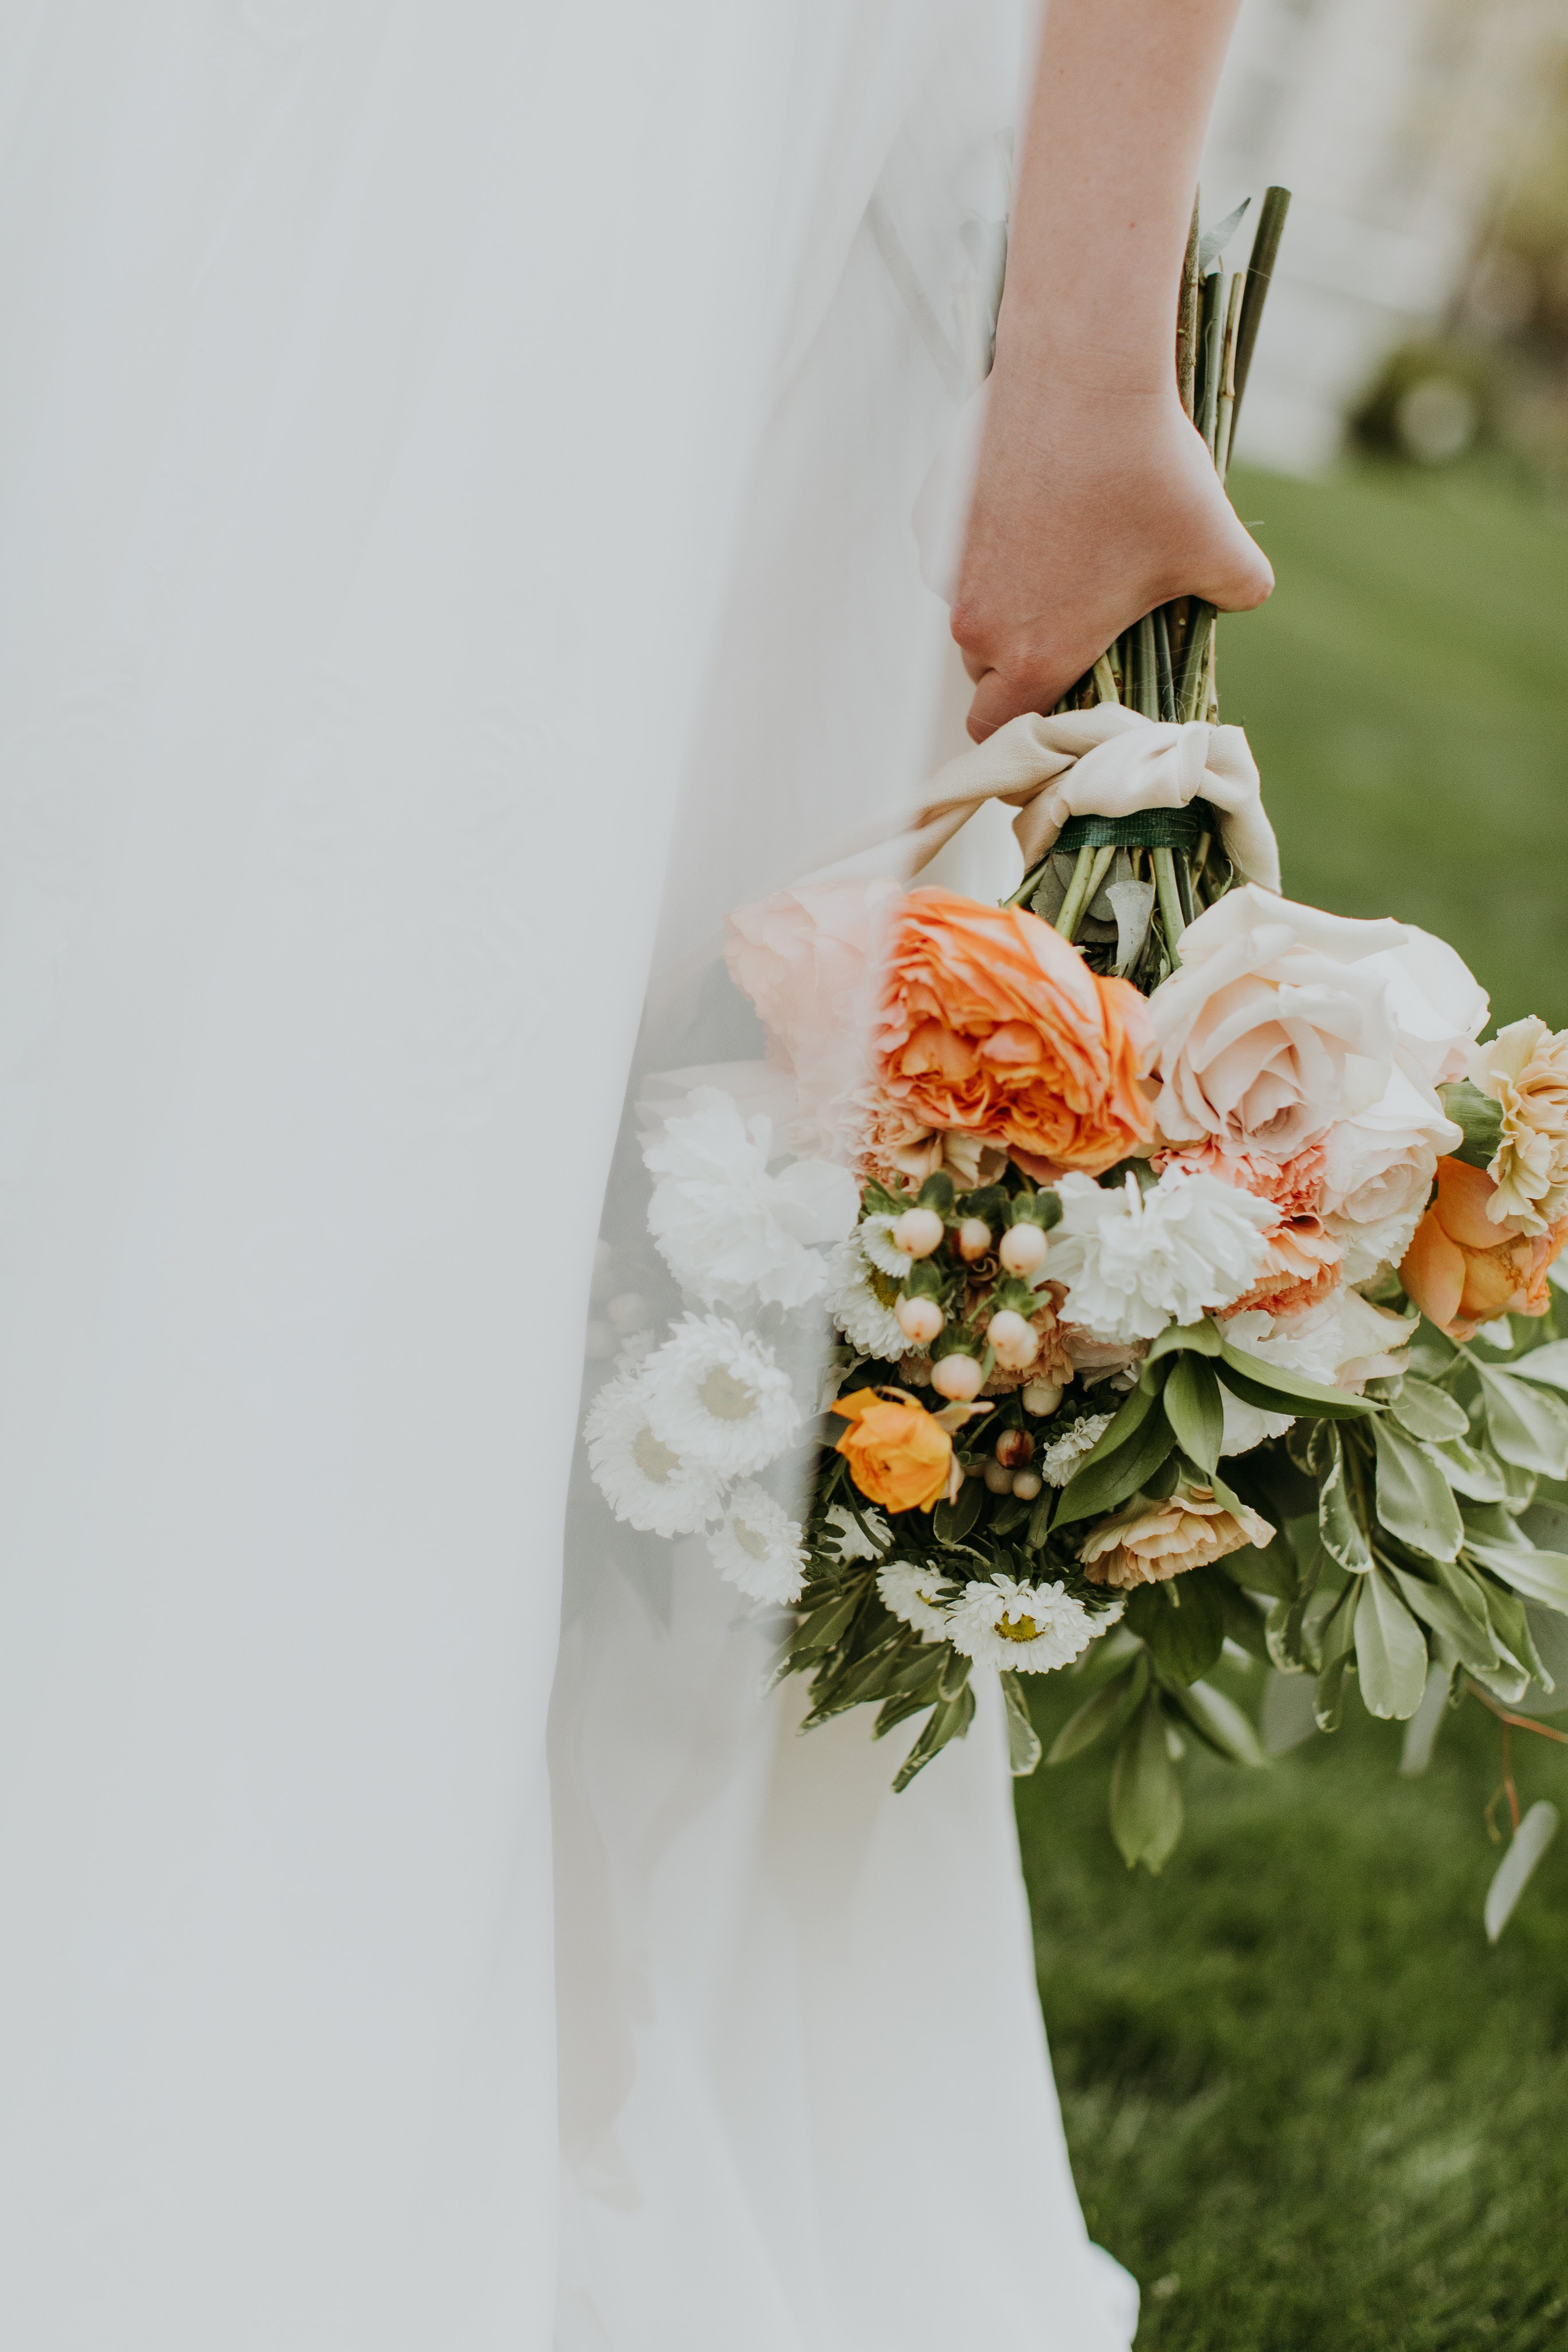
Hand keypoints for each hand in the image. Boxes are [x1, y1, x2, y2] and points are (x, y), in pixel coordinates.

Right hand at [951, 367, 1273, 741]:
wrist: (1083, 369)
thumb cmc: (1149, 469)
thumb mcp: (1218, 544)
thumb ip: (1238, 590)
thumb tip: (1242, 595)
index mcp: (1037, 656)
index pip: (1001, 732)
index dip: (1029, 731)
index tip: (1055, 709)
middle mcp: (978, 623)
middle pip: (986, 673)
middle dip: (1020, 660)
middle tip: (1072, 619)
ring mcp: (947, 567)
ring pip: (971, 609)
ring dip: (1002, 597)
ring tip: (1057, 546)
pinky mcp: (932, 513)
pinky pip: (954, 552)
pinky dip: (983, 542)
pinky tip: (1030, 500)